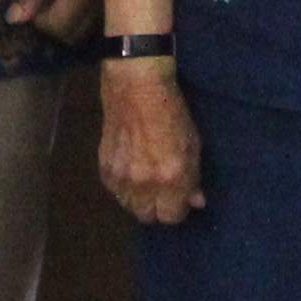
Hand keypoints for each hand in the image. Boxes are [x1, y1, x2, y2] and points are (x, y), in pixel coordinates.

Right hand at [99, 65, 204, 222]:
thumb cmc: (171, 108)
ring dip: (139, 199)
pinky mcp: (104, 166)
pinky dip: (123, 187)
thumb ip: (193, 176)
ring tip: (145, 181)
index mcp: (171, 177)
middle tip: (163, 192)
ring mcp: (121, 176)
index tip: (180, 198)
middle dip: (157, 208)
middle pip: (148, 217)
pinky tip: (130, 170)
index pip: (172, 217)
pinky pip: (114, 191)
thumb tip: (196, 201)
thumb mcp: (192, 142)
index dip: (177, 209)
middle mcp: (144, 183)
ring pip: (129, 206)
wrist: (136, 82)